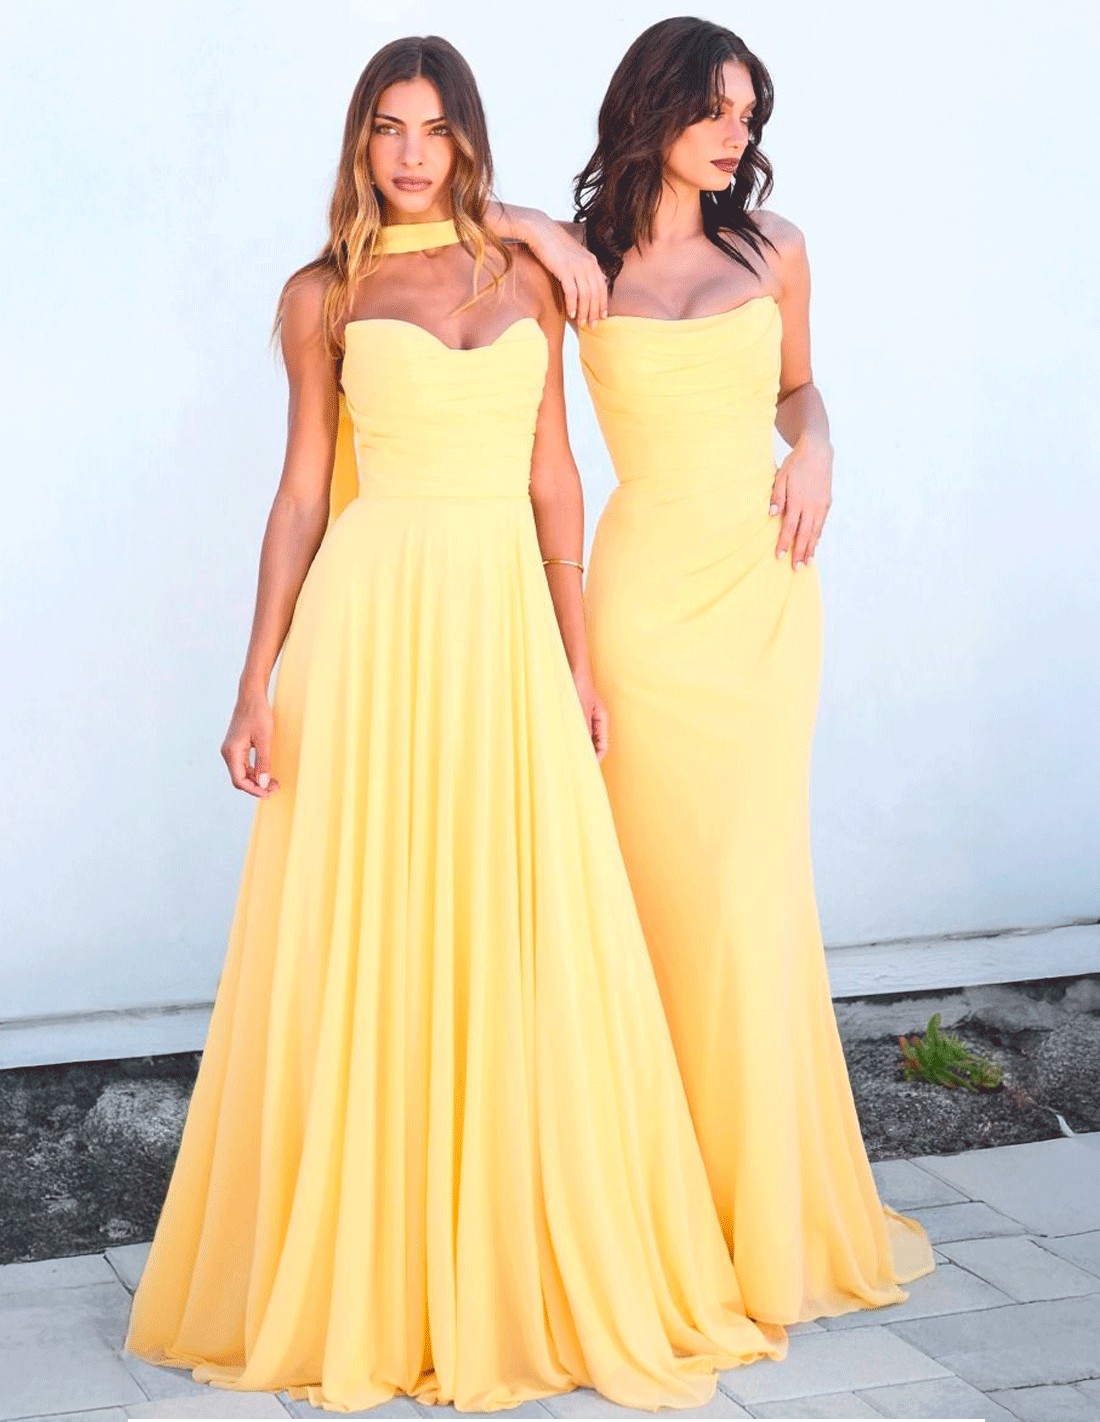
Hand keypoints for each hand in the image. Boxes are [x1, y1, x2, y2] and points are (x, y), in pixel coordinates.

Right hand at [221, 691, 278, 796]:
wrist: (252, 695)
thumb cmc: (258, 713)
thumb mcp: (265, 739)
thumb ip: (264, 762)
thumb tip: (263, 783)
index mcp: (232, 752)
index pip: (239, 780)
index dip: (254, 790)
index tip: (269, 793)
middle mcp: (228, 752)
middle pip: (239, 779)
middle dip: (256, 786)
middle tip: (275, 789)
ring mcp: (231, 750)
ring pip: (241, 773)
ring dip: (256, 780)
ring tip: (273, 783)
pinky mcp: (236, 747)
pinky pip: (243, 765)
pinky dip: (254, 772)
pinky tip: (266, 773)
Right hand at [524, 216, 607, 327]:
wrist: (541, 231)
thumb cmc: (555, 245)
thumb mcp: (575, 255)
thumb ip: (584, 268)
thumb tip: (592, 281)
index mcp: (592, 261)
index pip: (602, 287)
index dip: (603, 304)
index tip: (602, 317)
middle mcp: (588, 264)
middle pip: (596, 294)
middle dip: (595, 312)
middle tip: (592, 325)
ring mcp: (577, 267)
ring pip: (586, 295)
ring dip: (584, 311)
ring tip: (581, 323)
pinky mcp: (564, 270)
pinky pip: (572, 293)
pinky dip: (572, 305)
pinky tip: (571, 314)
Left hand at [573, 670, 609, 761]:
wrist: (573, 670)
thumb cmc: (580, 686)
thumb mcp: (581, 709)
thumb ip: (583, 727)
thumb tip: (582, 746)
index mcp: (602, 720)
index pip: (603, 746)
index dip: (597, 758)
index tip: (588, 768)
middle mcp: (596, 721)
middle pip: (594, 745)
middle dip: (587, 756)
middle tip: (576, 768)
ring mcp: (587, 719)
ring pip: (585, 739)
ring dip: (578, 747)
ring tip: (568, 758)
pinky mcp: (577, 716)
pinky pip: (577, 732)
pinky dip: (572, 739)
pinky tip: (563, 744)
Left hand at [771, 436, 832, 568]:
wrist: (818, 451)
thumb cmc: (796, 464)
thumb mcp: (781, 476)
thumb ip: (777, 496)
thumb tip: (772, 514)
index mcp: (798, 500)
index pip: (790, 527)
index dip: (784, 543)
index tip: (779, 556)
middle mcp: (811, 505)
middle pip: (805, 534)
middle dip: (800, 552)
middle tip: (796, 568)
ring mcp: (821, 505)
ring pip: (816, 531)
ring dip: (811, 548)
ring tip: (808, 562)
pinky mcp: (827, 502)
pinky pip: (822, 523)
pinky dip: (818, 535)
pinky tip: (815, 544)